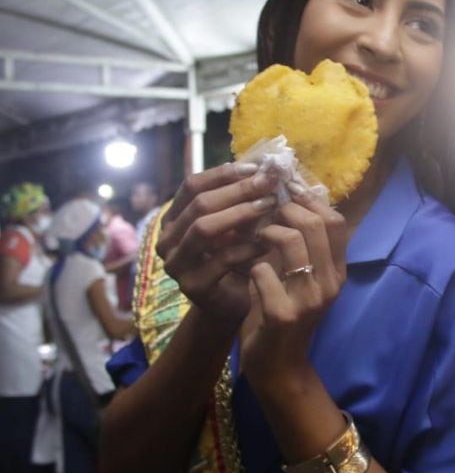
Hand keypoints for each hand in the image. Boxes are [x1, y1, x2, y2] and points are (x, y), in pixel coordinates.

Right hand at [156, 163, 276, 325]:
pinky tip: (269, 241)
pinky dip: (248, 247)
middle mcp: (167, 239)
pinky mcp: (192, 286)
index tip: (256, 168)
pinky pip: (221, 260)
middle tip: (268, 183)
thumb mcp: (238, 226)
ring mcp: (175, 263)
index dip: (222, 174)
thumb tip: (266, 168)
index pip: (192, 186)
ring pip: (205, 228)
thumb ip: (243, 201)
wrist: (231, 304)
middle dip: (237, 190)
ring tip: (269, 205)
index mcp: (174, 219)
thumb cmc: (236, 258)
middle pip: (199, 204)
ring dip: (241, 213)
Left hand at [241, 184, 347, 386]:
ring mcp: (309, 299)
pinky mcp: (284, 314)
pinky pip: (263, 272)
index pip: (337, 221)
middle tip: (266, 218)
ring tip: (256, 240)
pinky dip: (251, 267)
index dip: (310, 202)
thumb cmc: (285, 314)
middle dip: (285, 212)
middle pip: (316, 224)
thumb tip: (289, 202)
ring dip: (267, 234)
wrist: (279, 366)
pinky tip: (247, 275)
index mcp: (337, 271)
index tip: (286, 198)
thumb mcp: (302, 280)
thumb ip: (302, 249)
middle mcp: (330, 283)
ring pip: (291, 241)